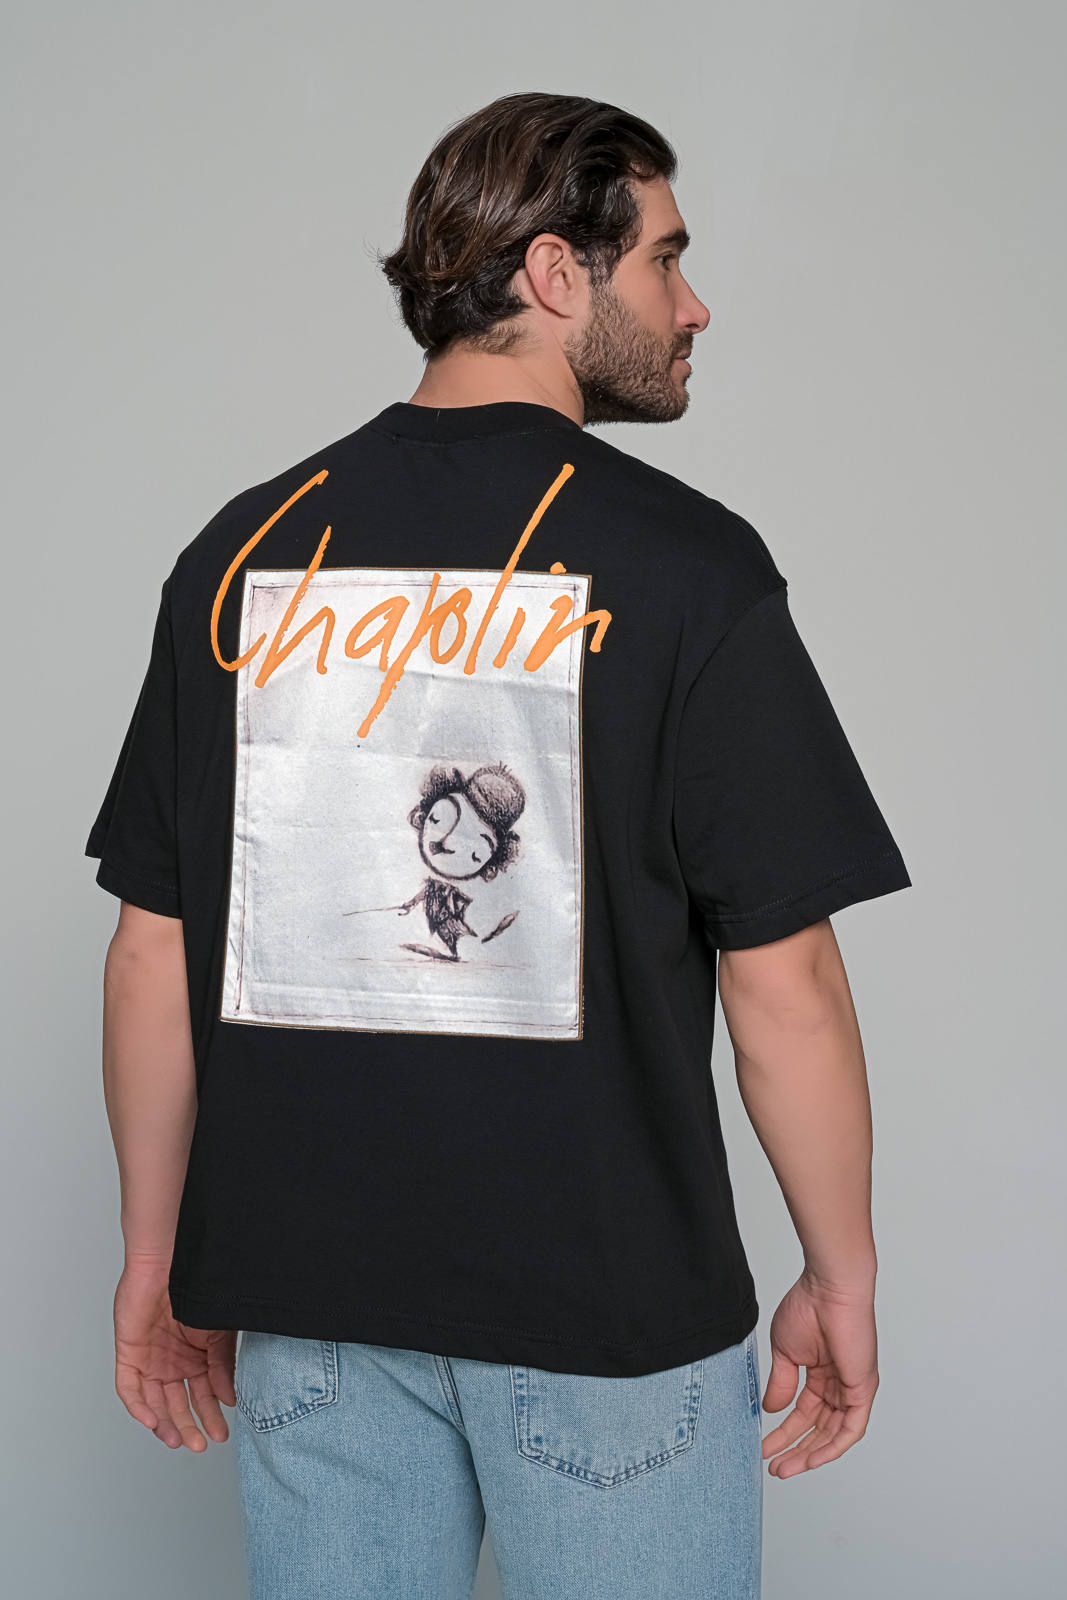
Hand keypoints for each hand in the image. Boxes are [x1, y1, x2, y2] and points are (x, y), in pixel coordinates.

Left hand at [114, 1257, 236, 1451]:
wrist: (170, 1260)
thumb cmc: (197, 1288)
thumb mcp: (219, 1332)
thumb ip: (222, 1366)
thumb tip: (228, 1399)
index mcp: (195, 1357)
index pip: (202, 1395)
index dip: (210, 1415)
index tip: (221, 1432)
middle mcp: (172, 1362)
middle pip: (178, 1404)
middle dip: (190, 1426)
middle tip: (201, 1444)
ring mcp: (150, 1359)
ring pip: (154, 1403)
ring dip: (165, 1423)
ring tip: (178, 1439)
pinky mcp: (130, 1353)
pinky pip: (130, 1388)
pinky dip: (139, 1406)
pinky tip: (152, 1420)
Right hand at [760, 1272, 877, 1477]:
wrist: (829, 1289)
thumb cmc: (809, 1307)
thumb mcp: (785, 1352)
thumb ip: (781, 1384)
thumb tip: (772, 1410)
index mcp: (822, 1374)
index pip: (803, 1414)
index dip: (783, 1433)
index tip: (764, 1448)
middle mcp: (839, 1385)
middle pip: (818, 1429)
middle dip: (795, 1450)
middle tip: (775, 1467)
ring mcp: (852, 1389)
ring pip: (833, 1435)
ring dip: (809, 1454)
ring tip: (785, 1468)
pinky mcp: (863, 1390)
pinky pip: (850, 1429)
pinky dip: (833, 1447)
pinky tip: (812, 1459)